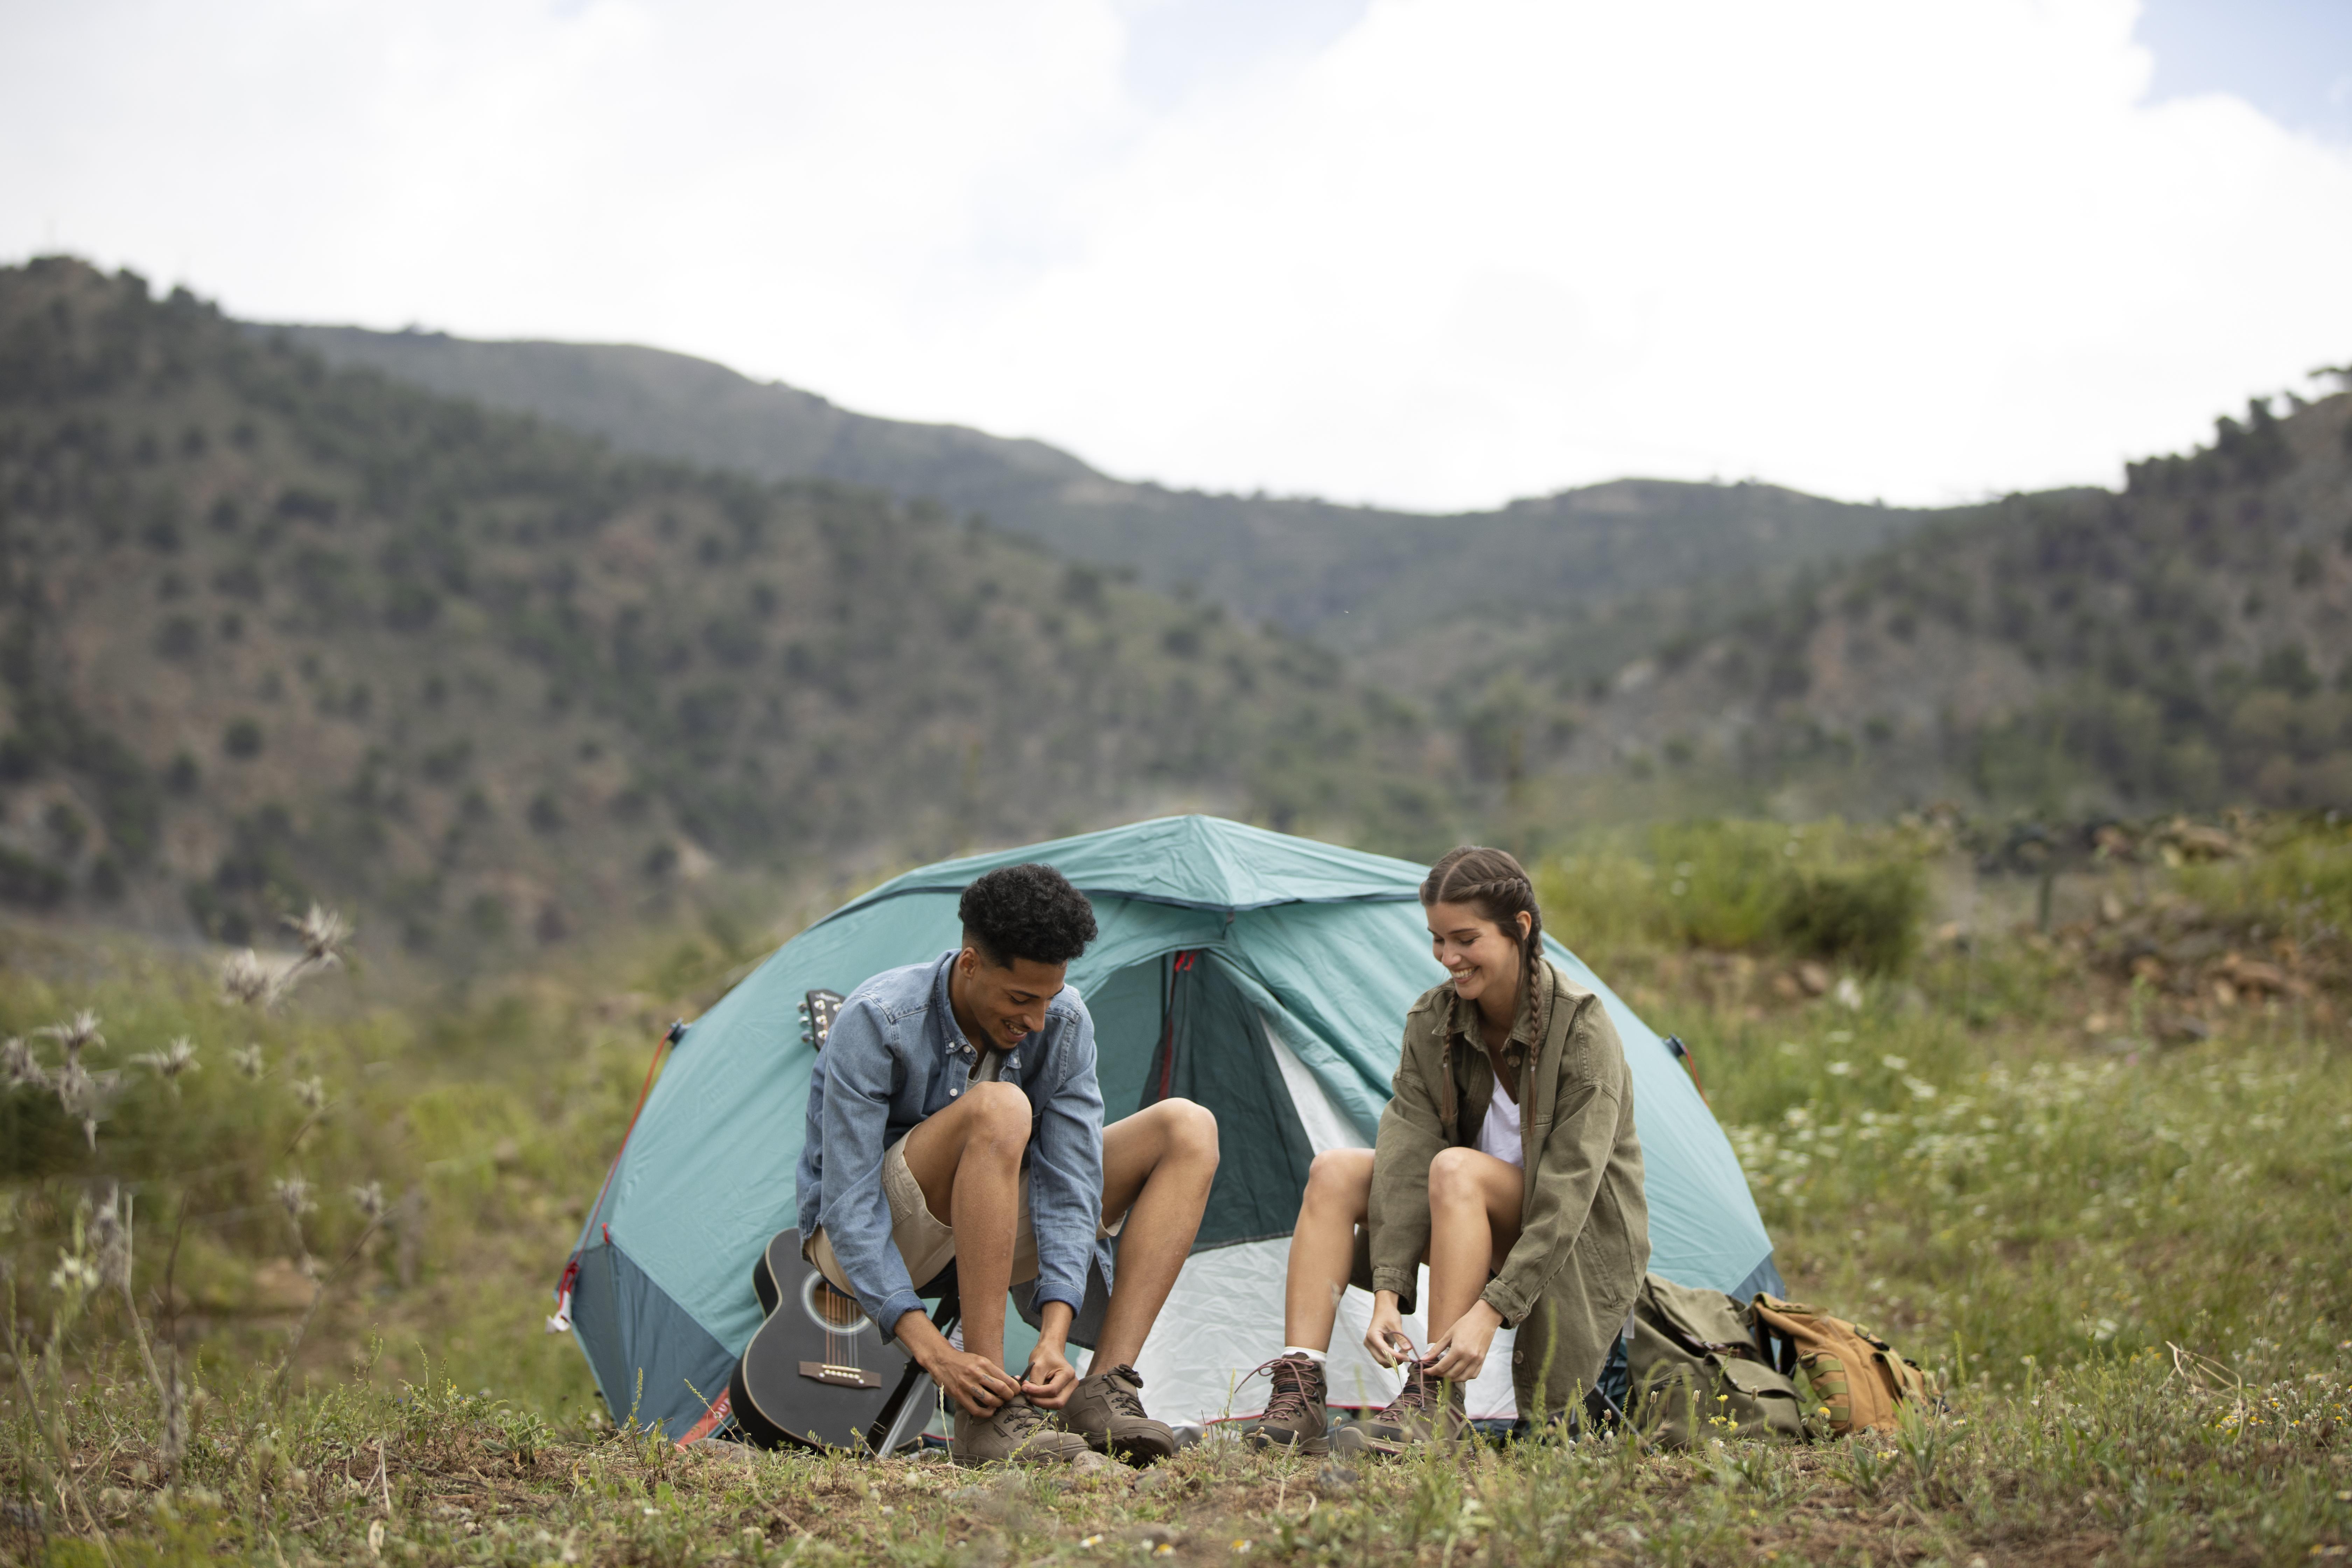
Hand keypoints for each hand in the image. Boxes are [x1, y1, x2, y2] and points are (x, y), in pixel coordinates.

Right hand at [900, 1312, 1022, 1417]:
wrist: (941, 1360)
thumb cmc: (963, 1361)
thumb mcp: (979, 1360)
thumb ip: (992, 1371)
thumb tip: (1010, 1381)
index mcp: (984, 1363)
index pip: (1006, 1378)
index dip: (1015, 1387)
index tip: (1017, 1391)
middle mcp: (976, 1373)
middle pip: (1001, 1389)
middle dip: (1009, 1396)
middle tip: (1009, 1398)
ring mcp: (967, 1385)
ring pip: (990, 1400)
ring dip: (998, 1404)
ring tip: (999, 1403)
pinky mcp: (959, 1395)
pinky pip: (976, 1409)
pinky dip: (986, 1413)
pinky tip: (990, 1410)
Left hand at [1020, 1343, 1077, 1408]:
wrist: (1050, 1349)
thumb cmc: (1045, 1354)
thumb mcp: (1037, 1367)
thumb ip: (1034, 1383)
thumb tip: (1028, 1395)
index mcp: (1068, 1373)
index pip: (1052, 1390)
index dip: (1037, 1392)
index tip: (1024, 1388)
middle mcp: (1072, 1383)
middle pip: (1057, 1402)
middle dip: (1040, 1401)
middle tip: (1027, 1395)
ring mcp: (1069, 1389)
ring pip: (1056, 1404)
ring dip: (1041, 1402)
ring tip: (1029, 1393)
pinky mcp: (1064, 1392)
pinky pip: (1053, 1401)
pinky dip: (1043, 1400)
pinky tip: (1034, 1393)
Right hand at [1363, 1291, 1415, 1368]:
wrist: (1384, 1310)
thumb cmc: (1388, 1314)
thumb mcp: (1396, 1324)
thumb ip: (1401, 1337)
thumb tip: (1408, 1349)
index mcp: (1372, 1336)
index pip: (1383, 1350)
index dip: (1395, 1356)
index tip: (1407, 1358)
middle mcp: (1369, 1343)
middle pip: (1381, 1359)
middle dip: (1395, 1360)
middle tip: (1407, 1357)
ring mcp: (1371, 1346)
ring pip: (1383, 1361)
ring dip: (1394, 1360)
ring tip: (1405, 1353)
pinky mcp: (1376, 1348)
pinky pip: (1384, 1358)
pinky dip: (1393, 1358)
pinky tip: (1401, 1352)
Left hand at [1423, 1300, 1501, 1384]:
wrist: (1484, 1319)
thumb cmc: (1465, 1324)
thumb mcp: (1448, 1334)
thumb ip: (1436, 1348)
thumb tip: (1424, 1358)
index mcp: (1458, 1349)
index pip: (1442, 1366)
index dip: (1432, 1371)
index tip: (1426, 1371)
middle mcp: (1468, 1357)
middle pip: (1452, 1374)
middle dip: (1441, 1375)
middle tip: (1435, 1371)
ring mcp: (1477, 1360)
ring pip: (1463, 1378)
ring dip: (1452, 1379)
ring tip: (1445, 1374)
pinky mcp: (1482, 1361)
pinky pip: (1473, 1375)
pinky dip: (1464, 1377)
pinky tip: (1458, 1372)